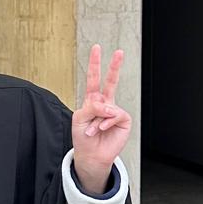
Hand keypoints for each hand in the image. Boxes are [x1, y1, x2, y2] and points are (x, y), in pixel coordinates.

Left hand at [71, 46, 130, 194]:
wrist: (90, 155)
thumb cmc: (82, 137)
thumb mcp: (79, 118)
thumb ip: (91, 106)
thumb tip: (108, 105)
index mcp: (92, 100)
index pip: (93, 79)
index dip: (95, 64)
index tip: (96, 48)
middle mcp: (105, 104)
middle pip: (110, 81)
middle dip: (114, 66)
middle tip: (119, 52)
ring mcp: (114, 111)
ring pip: (107, 106)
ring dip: (97, 120)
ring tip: (93, 130)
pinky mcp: (123, 120)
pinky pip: (115, 115)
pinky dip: (106, 122)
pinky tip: (103, 129)